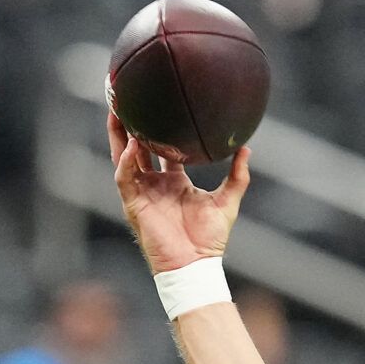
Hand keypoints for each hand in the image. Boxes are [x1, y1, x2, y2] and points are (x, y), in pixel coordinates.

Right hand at [108, 111, 250, 274]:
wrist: (195, 264)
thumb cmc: (209, 239)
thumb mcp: (228, 202)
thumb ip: (238, 176)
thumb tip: (247, 148)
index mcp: (174, 181)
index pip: (162, 149)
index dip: (159, 129)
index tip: (160, 106)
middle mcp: (155, 183)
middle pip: (137, 147)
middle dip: (131, 125)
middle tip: (129, 99)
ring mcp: (142, 192)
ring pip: (124, 157)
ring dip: (119, 135)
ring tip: (117, 110)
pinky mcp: (133, 204)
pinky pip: (125, 177)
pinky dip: (127, 161)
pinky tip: (132, 145)